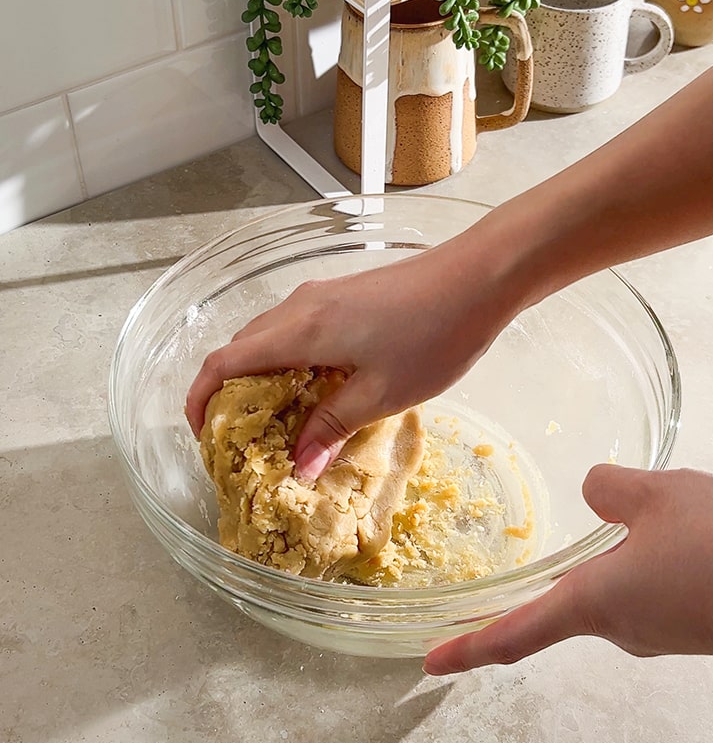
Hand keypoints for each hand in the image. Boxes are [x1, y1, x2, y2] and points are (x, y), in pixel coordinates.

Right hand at [184, 237, 517, 478]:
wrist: (481, 277)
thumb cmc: (437, 336)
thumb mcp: (384, 395)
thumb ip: (334, 427)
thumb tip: (298, 465)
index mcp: (300, 331)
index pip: (222, 363)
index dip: (200, 401)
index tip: (203, 437)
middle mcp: (300, 308)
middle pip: (241, 349)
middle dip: (232, 395)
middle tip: (248, 441)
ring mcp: (323, 296)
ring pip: (270, 338)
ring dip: (264, 378)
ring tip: (282, 423)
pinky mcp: (346, 294)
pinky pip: (298, 329)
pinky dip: (291, 360)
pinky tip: (319, 389)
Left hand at [424, 465, 712, 676]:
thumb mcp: (660, 495)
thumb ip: (614, 488)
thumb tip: (593, 488)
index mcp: (592, 602)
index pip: (512, 634)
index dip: (466, 649)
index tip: (431, 662)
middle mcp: (619, 628)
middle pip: (572, 604)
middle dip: (563, 580)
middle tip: (553, 555)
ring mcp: (660, 633)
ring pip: (622, 592)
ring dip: (624, 563)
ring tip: (659, 522)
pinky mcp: (695, 628)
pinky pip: (660, 593)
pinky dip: (659, 566)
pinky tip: (691, 537)